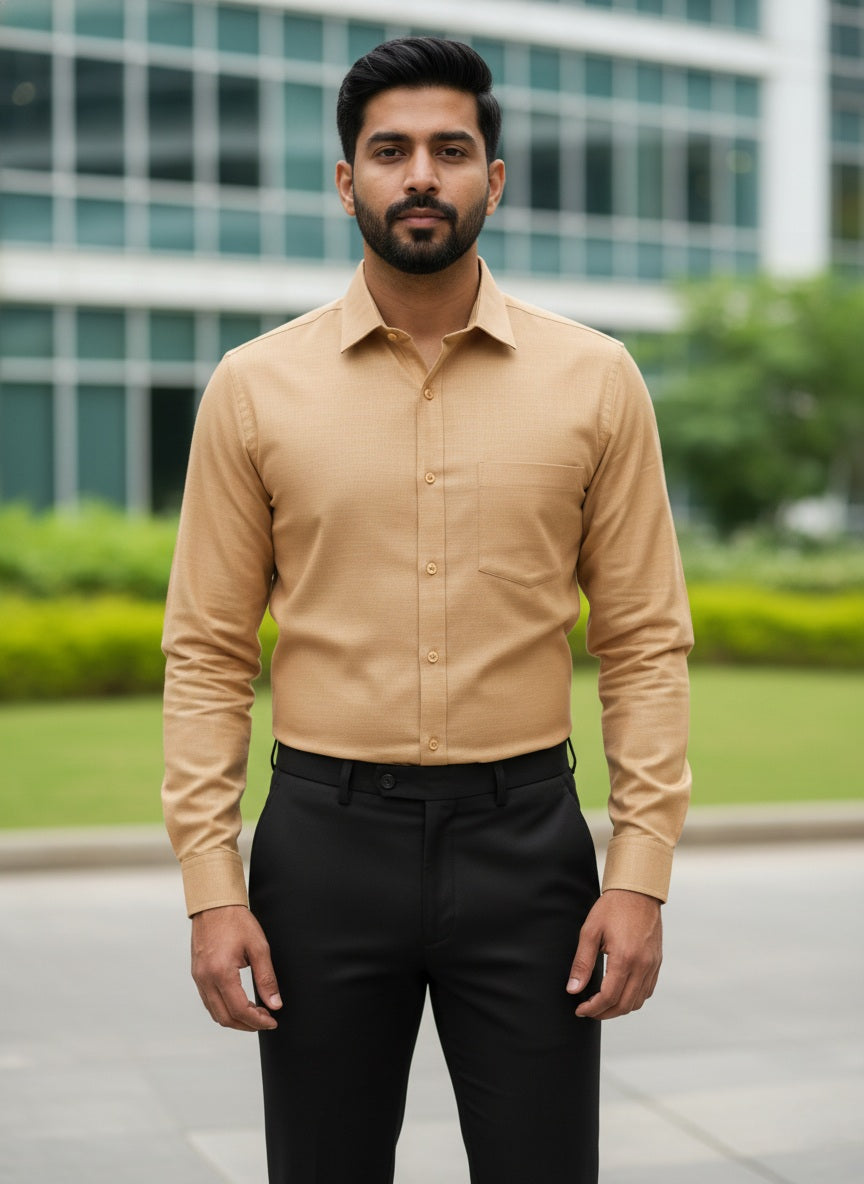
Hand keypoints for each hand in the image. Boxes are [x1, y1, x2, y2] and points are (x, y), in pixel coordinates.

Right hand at [191, 904, 281, 1031]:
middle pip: (225, 1017)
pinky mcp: (197, 974)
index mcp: (221, 973)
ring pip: (215, 1012)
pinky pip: (209, 1001)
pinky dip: (224, 1008)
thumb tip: (275, 1004)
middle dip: (247, 1025)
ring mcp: (199, 978)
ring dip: (234, 1019)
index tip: (272, 1021)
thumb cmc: (236, 921)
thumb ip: (267, 978)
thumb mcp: (259, 947)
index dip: (258, 1021)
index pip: (239, 1010)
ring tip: (255, 1014)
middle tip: (266, 1020)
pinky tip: (239, 1003)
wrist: (214, 905)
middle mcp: (205, 979)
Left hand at [565, 889, 661, 1019]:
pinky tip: (620, 993)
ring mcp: (653, 965)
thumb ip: (582, 963)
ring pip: (638, 1001)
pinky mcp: (657, 962)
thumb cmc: (612, 908)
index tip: (580, 1010)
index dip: (593, 1008)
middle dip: (604, 1013)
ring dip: (619, 1008)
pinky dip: (633, 998)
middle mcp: (643, 965)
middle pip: (625, 1005)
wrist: (638, 891)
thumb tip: (573, 989)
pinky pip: (647, 990)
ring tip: (602, 1004)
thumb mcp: (590, 932)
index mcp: (625, 958)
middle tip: (588, 1010)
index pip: (609, 997)